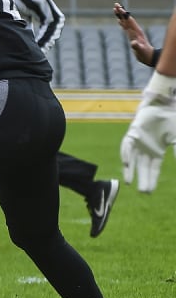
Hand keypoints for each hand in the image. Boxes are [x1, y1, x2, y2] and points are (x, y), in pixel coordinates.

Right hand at [114, 3, 156, 66]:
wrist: (149, 56)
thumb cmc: (144, 54)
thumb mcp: (140, 51)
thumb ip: (137, 46)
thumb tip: (133, 43)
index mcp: (136, 32)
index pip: (129, 21)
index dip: (124, 14)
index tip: (119, 8)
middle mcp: (135, 30)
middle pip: (127, 19)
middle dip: (121, 12)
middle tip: (116, 4)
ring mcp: (134, 32)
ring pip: (126, 22)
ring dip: (121, 15)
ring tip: (116, 9)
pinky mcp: (132, 35)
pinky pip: (126, 27)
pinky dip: (122, 22)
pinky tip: (119, 20)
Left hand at [122, 73, 175, 192]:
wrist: (165, 105)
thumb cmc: (171, 121)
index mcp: (157, 152)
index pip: (153, 169)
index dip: (152, 179)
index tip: (150, 191)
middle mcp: (146, 149)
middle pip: (143, 167)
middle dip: (143, 179)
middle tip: (143, 191)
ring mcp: (138, 142)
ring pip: (132, 159)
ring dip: (130, 170)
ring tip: (129, 182)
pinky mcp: (132, 133)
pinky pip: (127, 146)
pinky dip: (126, 154)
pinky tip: (126, 163)